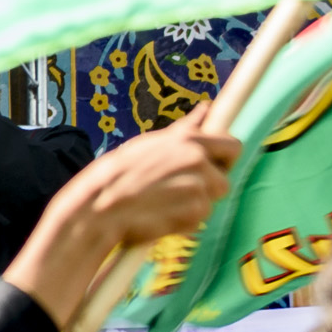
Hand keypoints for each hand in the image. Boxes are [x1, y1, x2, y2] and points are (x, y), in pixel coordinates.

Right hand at [59, 122, 241, 246]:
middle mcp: (198, 161)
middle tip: (179, 191)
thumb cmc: (118, 174)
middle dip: (208, 188)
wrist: (99, 207)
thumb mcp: (149, 143)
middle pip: (223, 180)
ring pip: (209, 202)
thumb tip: (206, 108)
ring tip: (162, 203)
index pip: (232, 146)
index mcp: (188, 140)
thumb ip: (184, 129)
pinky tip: (159, 216)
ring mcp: (198, 188)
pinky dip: (182, 223)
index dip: (224, 159)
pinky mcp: (194, 213)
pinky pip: (198, 221)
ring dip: (192, 206)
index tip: (212, 167)